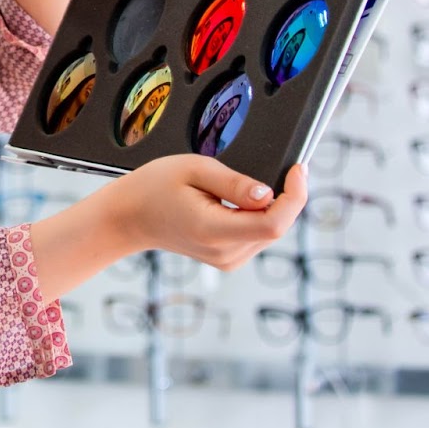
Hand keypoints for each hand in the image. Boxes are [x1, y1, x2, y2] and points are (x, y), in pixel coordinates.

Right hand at [106, 158, 307, 271]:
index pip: (274, 224)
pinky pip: (259, 235)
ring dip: (273, 206)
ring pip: (272, 231)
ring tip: (246, 184)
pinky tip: (243, 200)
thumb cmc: (155, 187)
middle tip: (282, 168)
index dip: (294, 196)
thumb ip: (234, 183)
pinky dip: (261, 215)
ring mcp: (228, 260)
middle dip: (286, 197)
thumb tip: (268, 193)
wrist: (130, 217)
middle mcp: (225, 253)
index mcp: (214, 230)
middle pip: (277, 227)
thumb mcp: (194, 169)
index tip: (298, 169)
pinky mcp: (229, 259)